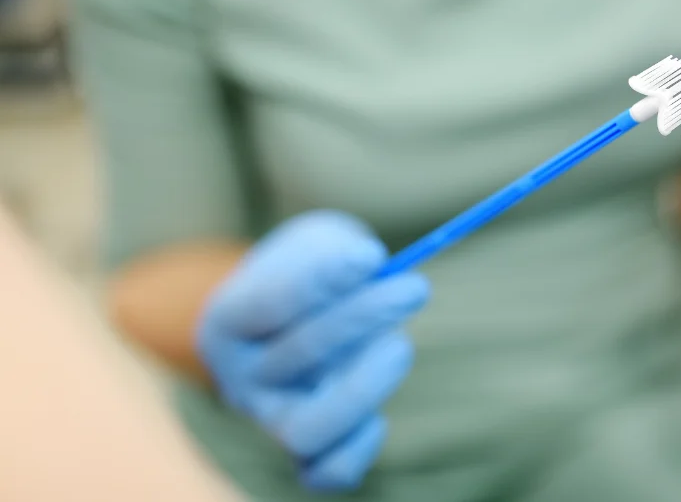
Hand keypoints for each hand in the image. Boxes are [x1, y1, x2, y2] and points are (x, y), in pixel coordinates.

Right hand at [197, 211, 429, 489]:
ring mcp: (271, 419)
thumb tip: (371, 264)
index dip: (323, 280)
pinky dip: (359, 446)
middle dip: (365, 316)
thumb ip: (335, 254)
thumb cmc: (311, 273)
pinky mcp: (306, 451)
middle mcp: (241, 378)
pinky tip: (379, 414)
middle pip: (299, 355)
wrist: (301, 321)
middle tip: (414, 286)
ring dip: (364, 388)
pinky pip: (329, 471)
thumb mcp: (314, 246)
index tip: (372, 256)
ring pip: (307, 429)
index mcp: (227, 322)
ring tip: (400, 344)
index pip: (267, 304)